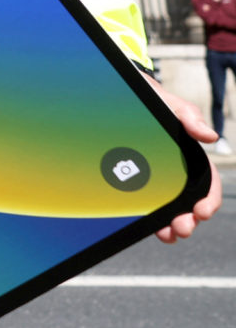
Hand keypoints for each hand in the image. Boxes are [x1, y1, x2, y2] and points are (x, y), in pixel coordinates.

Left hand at [144, 71, 222, 242]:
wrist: (117, 93)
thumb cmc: (147, 100)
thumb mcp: (168, 103)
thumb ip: (188, 116)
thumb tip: (211, 137)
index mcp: (188, 155)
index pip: (206, 181)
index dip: (208, 199)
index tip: (202, 211)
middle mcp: (175, 169)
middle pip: (189, 200)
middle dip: (190, 218)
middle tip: (183, 228)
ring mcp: (154, 176)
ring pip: (170, 206)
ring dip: (173, 224)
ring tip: (170, 234)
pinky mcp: (133, 179)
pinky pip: (145, 203)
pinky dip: (151, 218)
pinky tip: (151, 229)